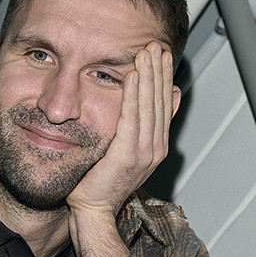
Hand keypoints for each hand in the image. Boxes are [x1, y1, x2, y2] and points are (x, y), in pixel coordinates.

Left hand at [67, 42, 178, 256]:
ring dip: (149, 76)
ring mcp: (144, 153)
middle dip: (159, 70)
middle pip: (159, 100)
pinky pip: (132, 119)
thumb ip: (135, 128)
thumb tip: (154, 104)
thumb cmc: (98, 184)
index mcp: (154, 146)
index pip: (162, 104)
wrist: (92, 212)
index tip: (162, 54)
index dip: (163, 77)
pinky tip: (134, 76)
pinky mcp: (127, 156)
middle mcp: (154, 148)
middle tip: (158, 44)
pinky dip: (134, 96)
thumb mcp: (122, 151)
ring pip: (149, 105)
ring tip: (148, 52)